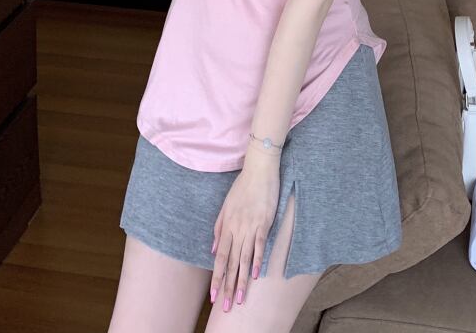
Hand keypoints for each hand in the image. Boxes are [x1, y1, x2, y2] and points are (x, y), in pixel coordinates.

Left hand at [210, 153, 279, 311]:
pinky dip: (257, 261)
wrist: (259, 169)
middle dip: (228, 286)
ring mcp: (250, 226)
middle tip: (226, 307)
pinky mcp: (264, 222)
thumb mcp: (225, 206)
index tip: (214, 296)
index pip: (219, 258)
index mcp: (226, 225)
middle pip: (231, 263)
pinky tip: (256, 276)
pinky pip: (259, 245)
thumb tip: (212, 250)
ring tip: (240, 299)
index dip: (217, 278)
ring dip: (242, 280)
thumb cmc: (242, 186)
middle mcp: (236, 228)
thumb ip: (218, 228)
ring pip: (244, 258)